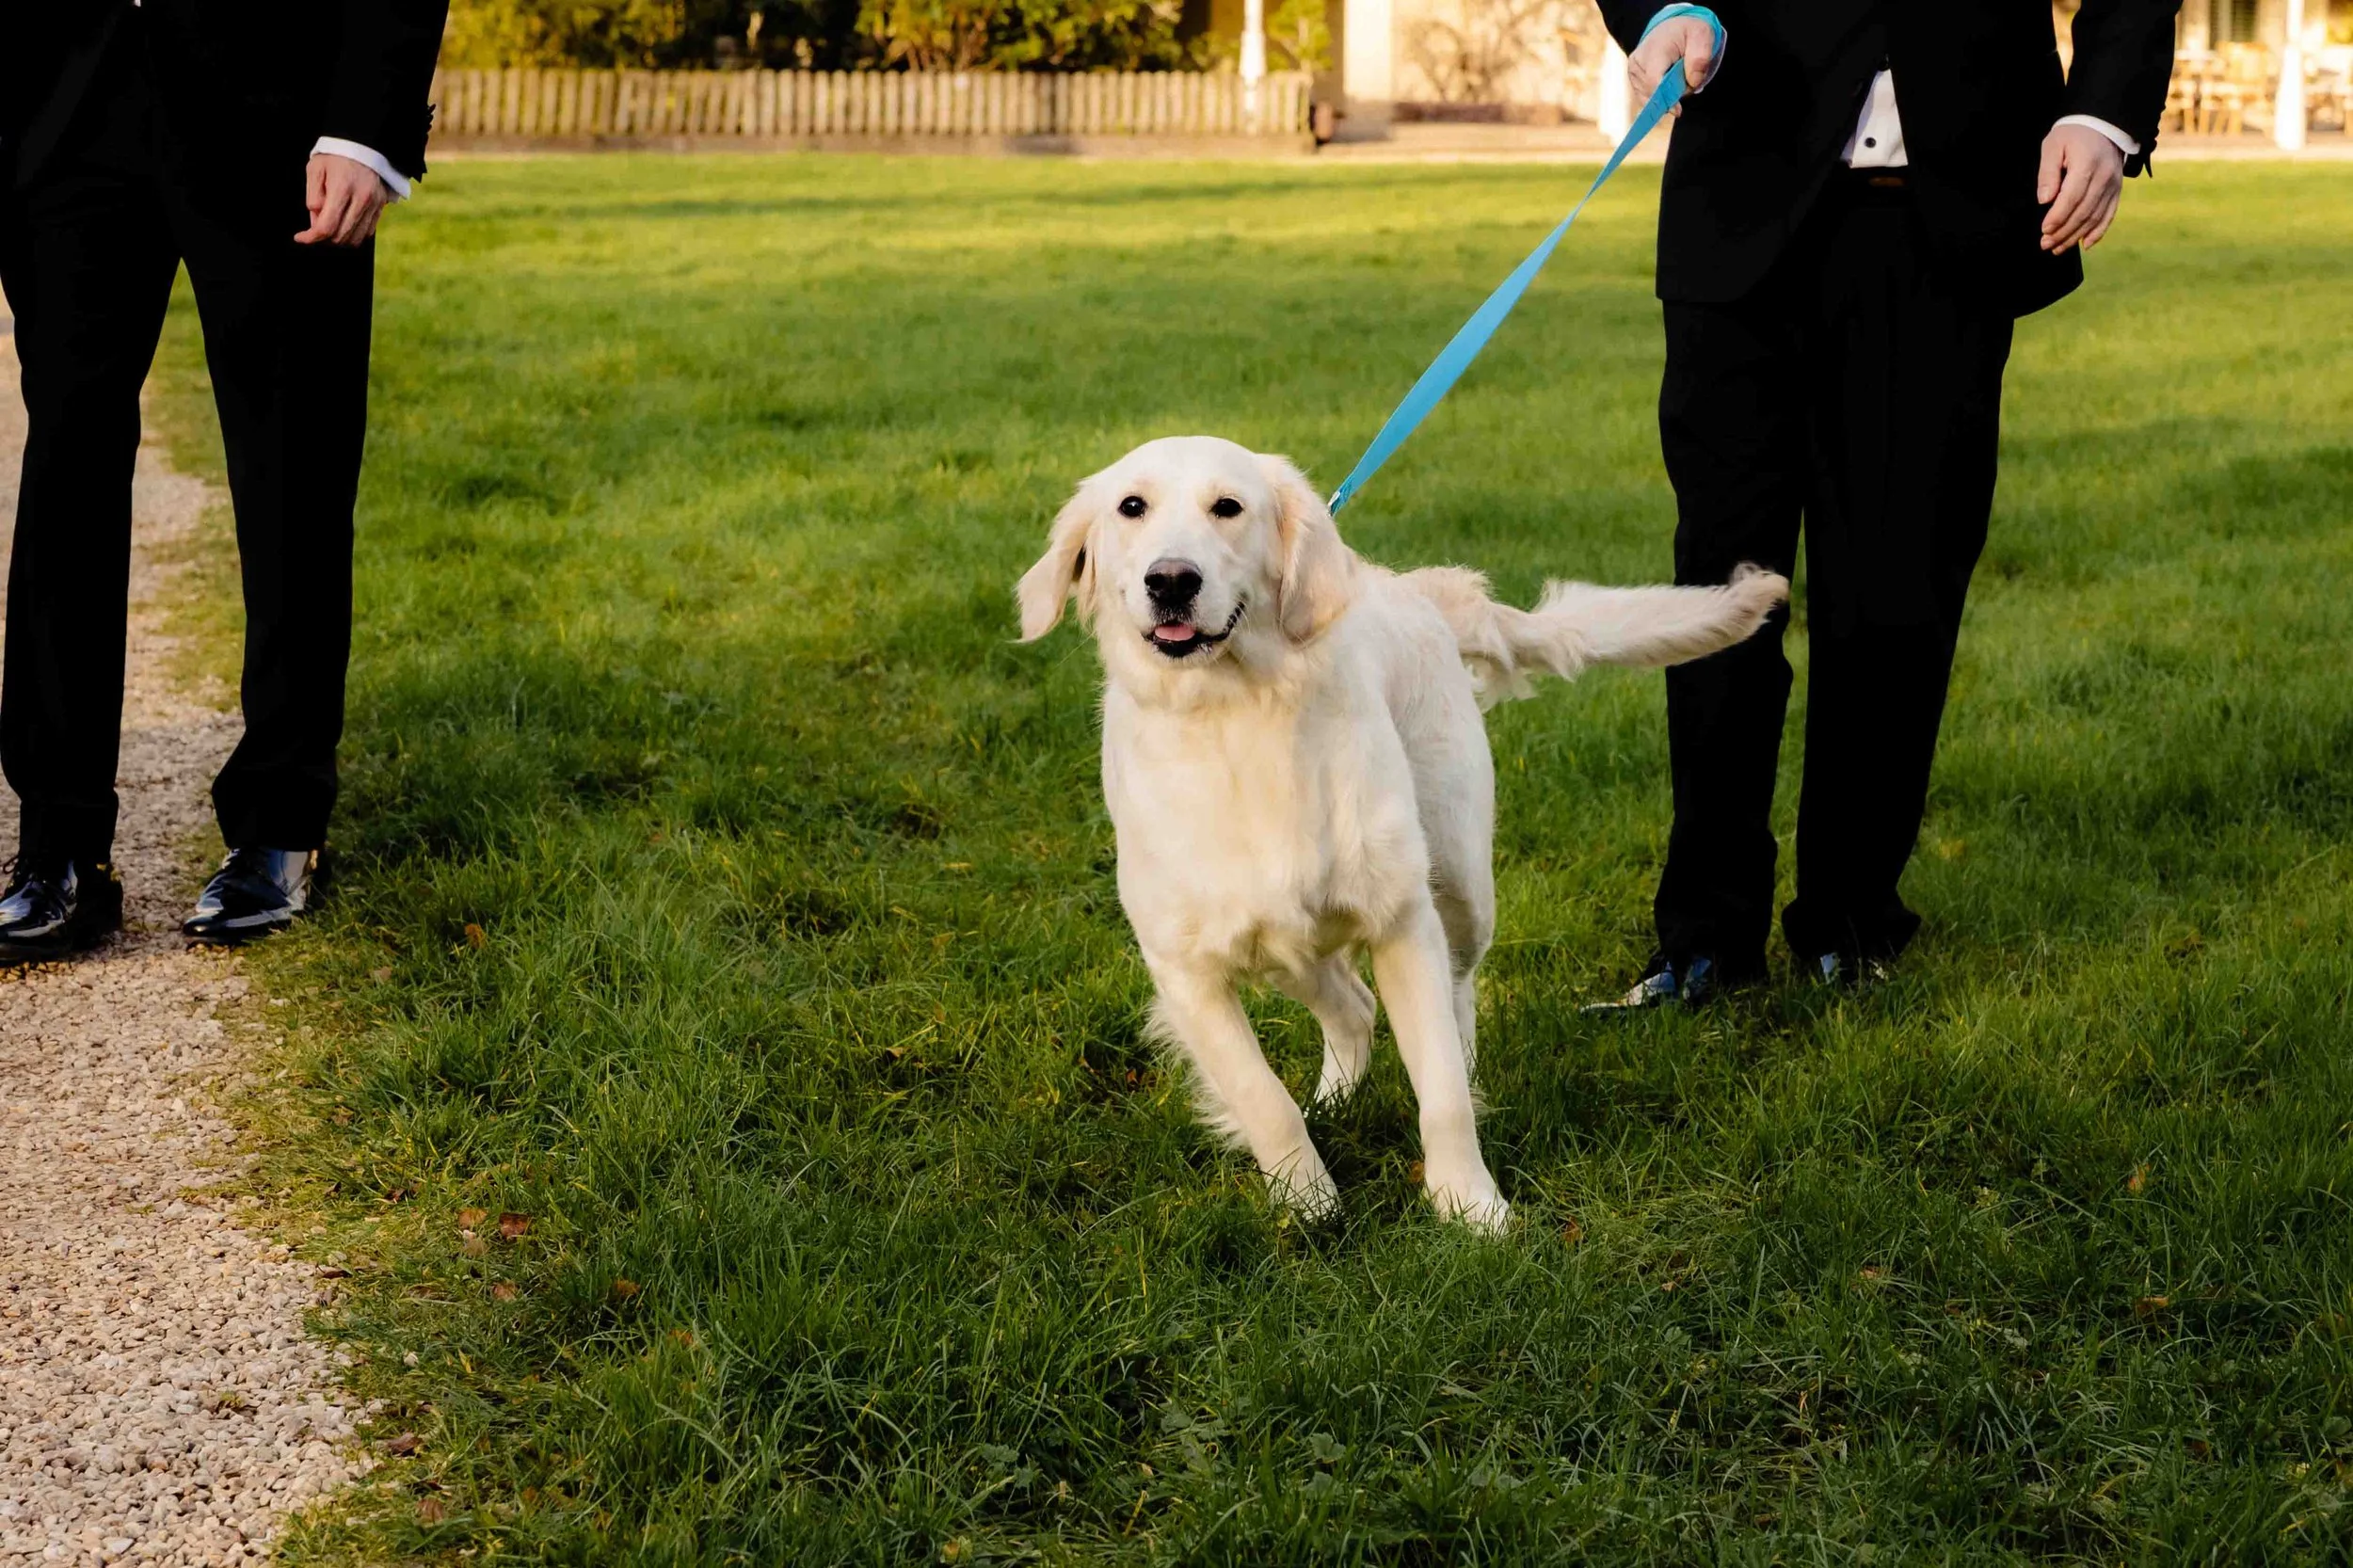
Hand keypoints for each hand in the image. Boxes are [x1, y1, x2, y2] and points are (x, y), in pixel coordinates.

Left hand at [295, 153, 388, 246]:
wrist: (362, 145)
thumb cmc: (334, 156)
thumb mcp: (315, 169)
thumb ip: (313, 195)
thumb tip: (315, 220)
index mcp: (342, 188)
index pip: (327, 226)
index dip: (311, 237)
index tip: (300, 237)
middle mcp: (361, 199)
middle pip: (340, 235)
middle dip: (324, 238)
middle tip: (314, 228)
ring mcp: (373, 204)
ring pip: (355, 238)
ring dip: (339, 238)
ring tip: (330, 226)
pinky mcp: (380, 206)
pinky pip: (367, 232)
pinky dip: (353, 234)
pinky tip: (344, 223)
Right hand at [1627, 17, 1719, 116]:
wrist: (1672, 28)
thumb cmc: (1688, 32)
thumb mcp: (1702, 36)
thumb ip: (1700, 58)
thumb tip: (1692, 82)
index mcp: (1653, 49)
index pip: (1653, 81)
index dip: (1665, 98)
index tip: (1678, 111)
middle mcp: (1637, 61)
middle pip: (1652, 93)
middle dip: (1672, 95)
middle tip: (1687, 80)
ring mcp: (1633, 72)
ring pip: (1649, 98)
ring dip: (1667, 95)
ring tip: (1678, 77)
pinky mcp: (1634, 81)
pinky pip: (1647, 99)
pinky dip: (1661, 96)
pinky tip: (1669, 85)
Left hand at [2037, 123, 2125, 252]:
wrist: (2103, 125)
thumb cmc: (2072, 135)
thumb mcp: (2053, 146)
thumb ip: (2047, 172)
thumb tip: (2044, 200)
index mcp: (2087, 164)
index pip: (2072, 197)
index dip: (2058, 216)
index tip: (2044, 229)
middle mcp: (2104, 177)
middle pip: (2084, 211)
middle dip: (2064, 232)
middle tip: (2045, 244)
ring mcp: (2113, 185)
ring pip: (2095, 217)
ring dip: (2076, 236)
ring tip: (2057, 248)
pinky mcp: (2116, 190)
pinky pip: (2109, 214)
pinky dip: (2098, 232)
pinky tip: (2085, 245)